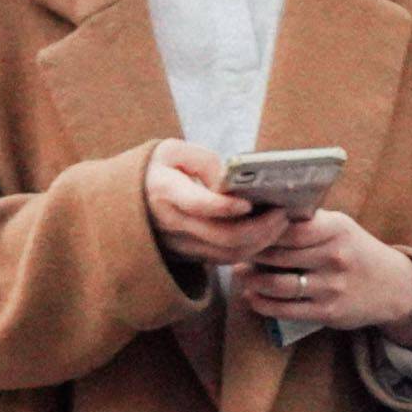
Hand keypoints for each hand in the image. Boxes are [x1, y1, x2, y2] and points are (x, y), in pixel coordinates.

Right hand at [144, 142, 286, 275]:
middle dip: (259, 227)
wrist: (130, 198)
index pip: (198, 205)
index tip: (250, 201)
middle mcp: (172, 224)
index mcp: (164, 192)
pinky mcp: (189, 256)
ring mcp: (180, 245)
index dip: (226, 207)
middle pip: (222, 236)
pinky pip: (225, 259)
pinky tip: (266, 233)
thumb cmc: (158, 168)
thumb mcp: (173, 151)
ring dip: (260, 242)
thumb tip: (230, 181)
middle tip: (282, 212)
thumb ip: (203, 161)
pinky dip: (250, 249)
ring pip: (228, 254)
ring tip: (281, 223)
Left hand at [239, 203, 411, 345]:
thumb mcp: (340, 227)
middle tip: (233, 250)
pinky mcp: (328, 312)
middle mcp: (334, 257)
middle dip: (250, 254)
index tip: (242, 227)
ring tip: (240, 273)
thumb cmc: (355, 251)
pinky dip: (263, 304)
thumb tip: (261, 212)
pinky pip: (286, 309)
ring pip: (278, 284)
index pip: (289, 226)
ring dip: (252, 280)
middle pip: (279, 254)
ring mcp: (332, 286)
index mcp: (336, 229)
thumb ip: (308, 221)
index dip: (261, 228)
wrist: (393, 287)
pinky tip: (252, 297)